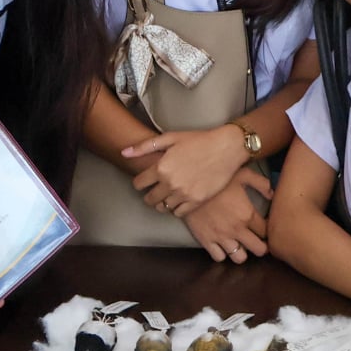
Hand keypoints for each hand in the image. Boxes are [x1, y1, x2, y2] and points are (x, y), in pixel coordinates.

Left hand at [126, 125, 247, 214]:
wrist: (226, 148)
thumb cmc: (199, 140)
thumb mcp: (171, 138)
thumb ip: (145, 146)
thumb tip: (124, 153)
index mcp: (161, 167)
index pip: (138, 184)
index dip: (140, 182)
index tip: (145, 181)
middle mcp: (170, 183)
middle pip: (149, 199)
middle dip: (150, 195)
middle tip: (156, 190)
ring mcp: (183, 194)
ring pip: (163, 208)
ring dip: (163, 202)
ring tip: (169, 194)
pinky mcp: (197, 201)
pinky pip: (179, 213)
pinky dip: (177, 208)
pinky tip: (180, 199)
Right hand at [183, 171, 273, 262]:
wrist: (189, 186)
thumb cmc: (217, 179)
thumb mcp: (242, 174)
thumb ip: (261, 183)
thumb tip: (272, 194)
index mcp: (247, 214)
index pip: (266, 231)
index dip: (268, 230)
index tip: (265, 227)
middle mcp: (236, 230)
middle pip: (258, 249)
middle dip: (262, 247)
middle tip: (259, 241)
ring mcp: (221, 237)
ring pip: (239, 258)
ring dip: (242, 252)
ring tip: (240, 244)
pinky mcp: (206, 241)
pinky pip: (219, 257)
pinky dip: (222, 254)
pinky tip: (223, 245)